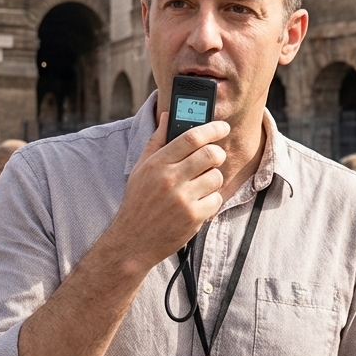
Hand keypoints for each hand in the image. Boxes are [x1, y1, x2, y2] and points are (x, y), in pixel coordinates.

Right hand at [108, 113, 228, 271]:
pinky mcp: (193, 217)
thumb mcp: (141, 168)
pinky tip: (197, 203)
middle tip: (215, 158)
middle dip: (218, 154)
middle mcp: (170, 179)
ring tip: (200, 186)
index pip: (191, 138)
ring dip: (213, 179)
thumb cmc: (138, 201)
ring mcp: (183, 199)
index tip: (223, 127)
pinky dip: (211, 200)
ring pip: (216, 177)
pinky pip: (216, 199)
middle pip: (210, 154)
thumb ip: (156, 141)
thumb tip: (167, 115)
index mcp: (157, 163)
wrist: (132, 240)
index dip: (212, 129)